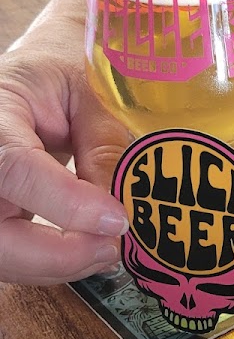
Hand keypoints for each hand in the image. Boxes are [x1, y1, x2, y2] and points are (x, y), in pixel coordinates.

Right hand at [0, 7, 129, 285]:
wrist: (32, 74)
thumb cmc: (59, 73)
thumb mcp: (90, 93)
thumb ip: (103, 145)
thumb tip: (118, 210)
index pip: (14, 168)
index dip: (65, 203)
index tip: (115, 220)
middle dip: (54, 255)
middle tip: (111, 248)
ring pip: (3, 255)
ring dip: (58, 265)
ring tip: (108, 248)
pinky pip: (13, 256)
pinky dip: (52, 263)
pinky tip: (88, 249)